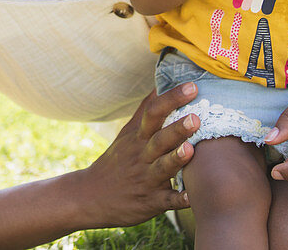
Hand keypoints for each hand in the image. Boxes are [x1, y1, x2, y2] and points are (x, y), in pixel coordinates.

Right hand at [79, 83, 199, 225]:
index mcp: (138, 137)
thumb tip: (160, 85)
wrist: (91, 196)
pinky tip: (192, 197)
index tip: (191, 87)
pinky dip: (179, 200)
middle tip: (196, 117)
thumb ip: (145, 111)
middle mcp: (142, 156)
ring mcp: (146, 179)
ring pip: (163, 167)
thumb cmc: (117, 161)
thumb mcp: (127, 134)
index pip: (153, 113)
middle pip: (159, 139)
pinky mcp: (151, 202)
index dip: (171, 99)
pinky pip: (166, 201)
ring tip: (191, 149)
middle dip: (177, 129)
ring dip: (177, 159)